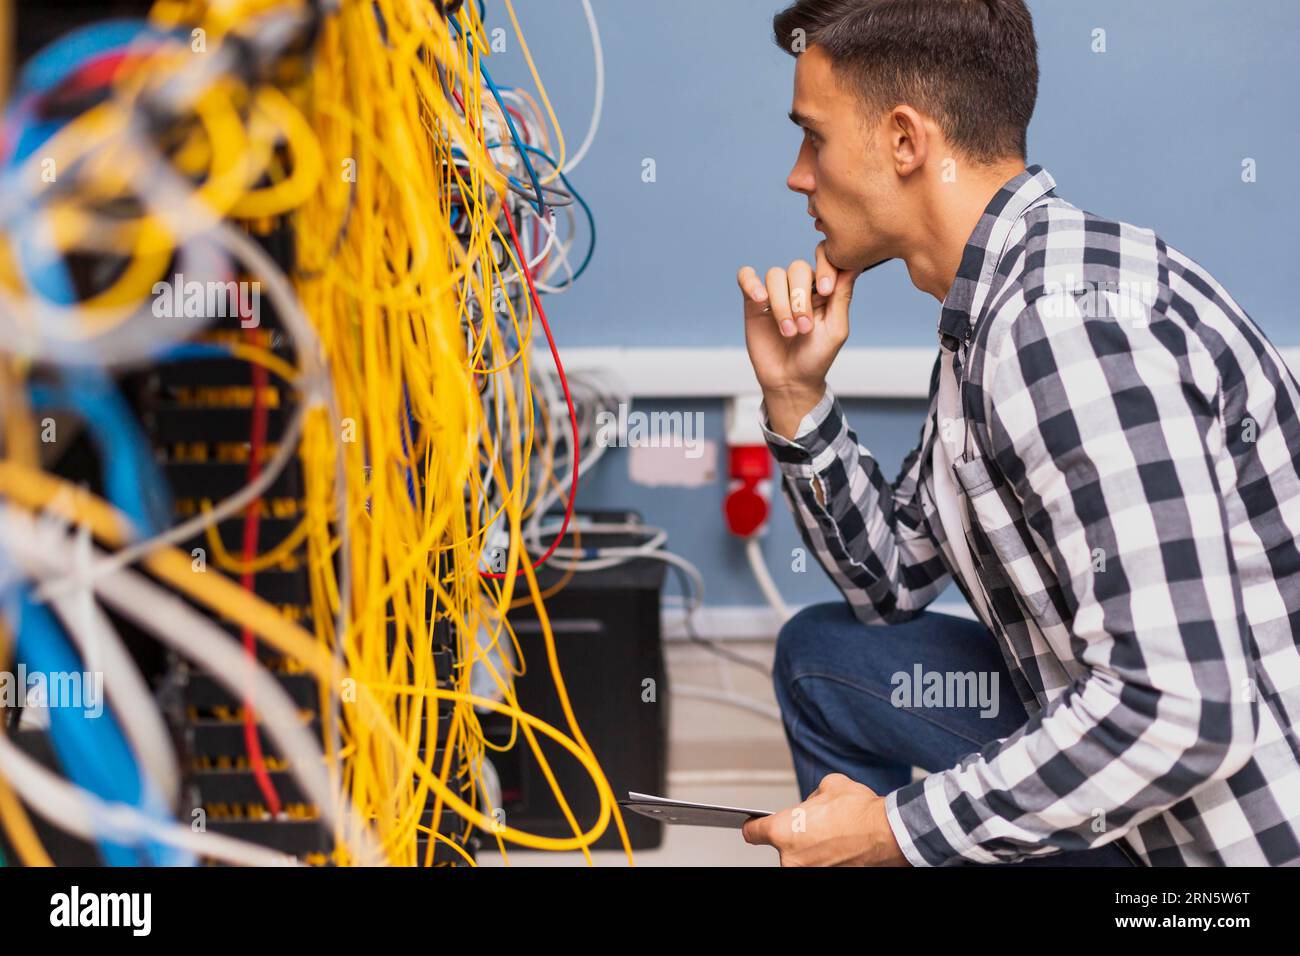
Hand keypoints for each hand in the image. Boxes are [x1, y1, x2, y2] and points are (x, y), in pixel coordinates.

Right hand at [737, 242, 860, 397]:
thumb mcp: (836, 328)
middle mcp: (798, 286)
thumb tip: (855, 264)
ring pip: (774, 275)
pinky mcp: (753, 301)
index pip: (823, 258)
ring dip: (781, 304)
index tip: (826, 291)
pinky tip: (760, 299)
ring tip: (787, 330)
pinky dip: (751, 283)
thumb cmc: (816, 357)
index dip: (824, 267)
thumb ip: (842, 295)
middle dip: (800, 298)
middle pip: (797, 268)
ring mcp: (775, 292)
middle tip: (804, 327)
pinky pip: (746, 276)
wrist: (790, 380)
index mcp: (822, 288)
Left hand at [741, 773, 910, 866]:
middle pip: (783, 846)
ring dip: (815, 849)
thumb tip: (811, 806)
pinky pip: (821, 865)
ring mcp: (809, 873)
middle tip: (819, 827)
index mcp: (783, 831)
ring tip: (837, 837)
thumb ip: (811, 799)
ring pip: (803, 858)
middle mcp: (791, 858)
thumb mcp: (828, 786)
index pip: (753, 832)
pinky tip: (844, 847)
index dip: (755, 826)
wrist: (888, 833)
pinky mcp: (825, 879)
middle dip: (797, 836)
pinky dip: (829, 858)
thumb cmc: (859, 811)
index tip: (755, 826)